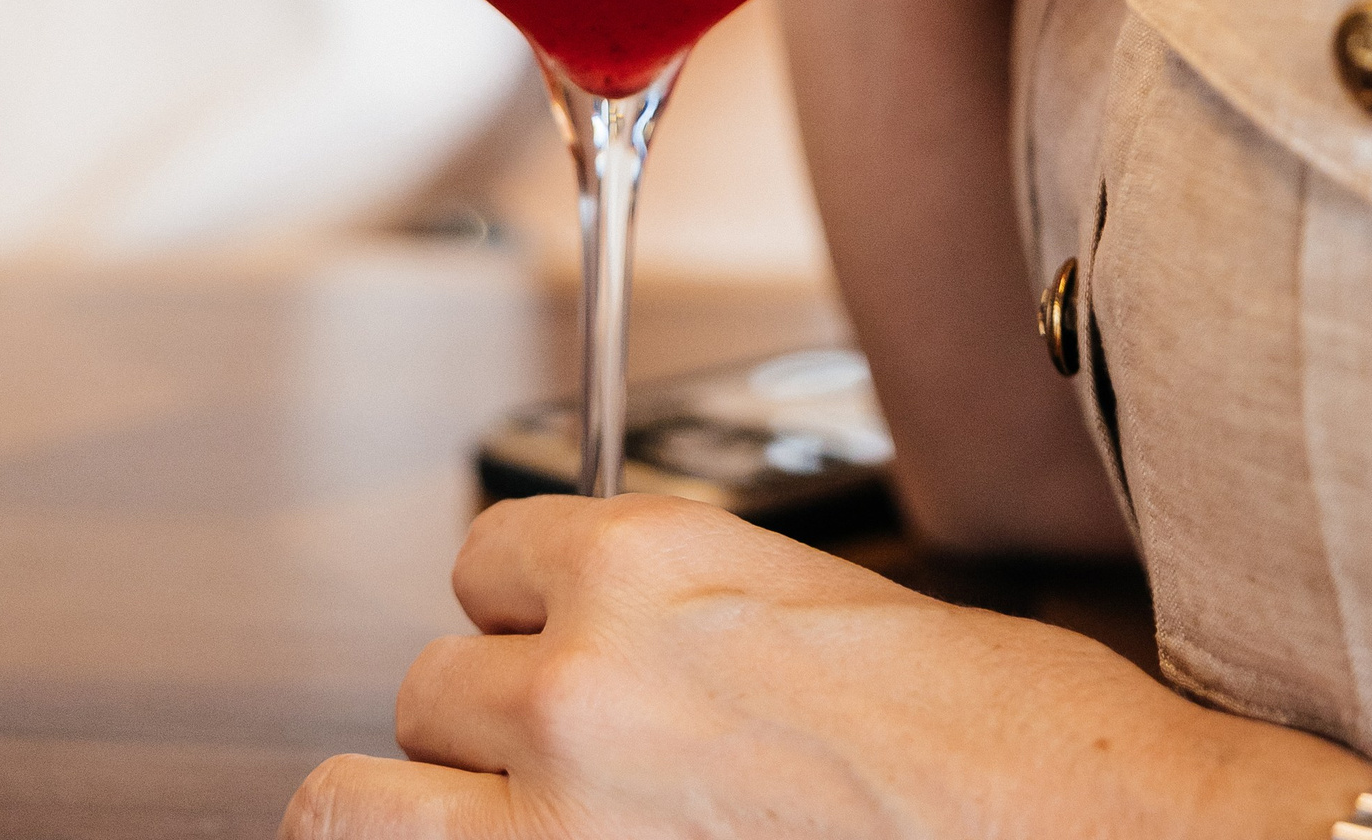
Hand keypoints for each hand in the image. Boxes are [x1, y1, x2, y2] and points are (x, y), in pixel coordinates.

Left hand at [279, 494, 1371, 839]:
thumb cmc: (1015, 751)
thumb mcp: (833, 616)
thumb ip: (688, 621)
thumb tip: (616, 651)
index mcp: (651, 563)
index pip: (483, 559)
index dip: (527, 615)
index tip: (556, 652)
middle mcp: (580, 681)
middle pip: (423, 688)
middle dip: (484, 734)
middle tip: (558, 776)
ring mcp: (563, 825)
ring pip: (356, 808)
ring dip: (425, 820)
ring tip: (503, 837)